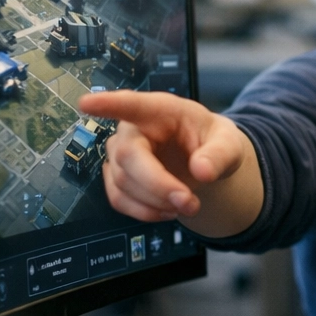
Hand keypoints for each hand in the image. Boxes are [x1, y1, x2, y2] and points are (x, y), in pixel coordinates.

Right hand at [79, 90, 257, 232]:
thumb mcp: (229, 144)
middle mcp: (133, 129)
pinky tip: (168, 210)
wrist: (204, 163)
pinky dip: (146, 212)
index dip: (108, 104)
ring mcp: (121, 154)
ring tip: (188, 205)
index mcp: (160, 110)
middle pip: (128, 158)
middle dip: (159, 186)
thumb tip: (202, 171)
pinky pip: (119, 200)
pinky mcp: (117, 178)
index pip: (131, 104)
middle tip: (190, 203)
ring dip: (157, 203)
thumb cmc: (212, 143)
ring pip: (124, 184)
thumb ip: (220, 155)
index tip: (86, 103)